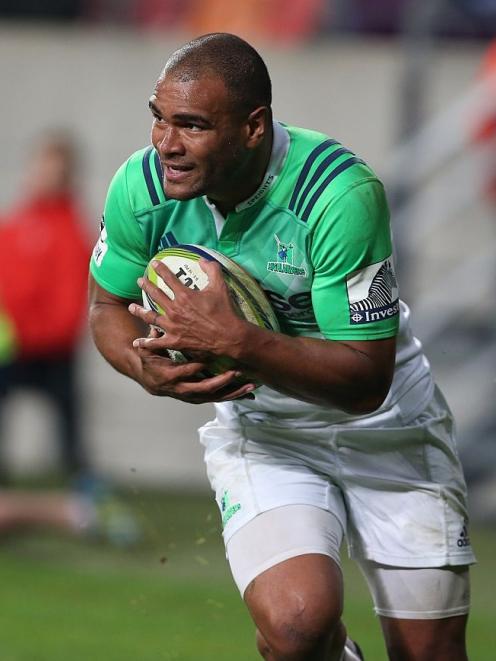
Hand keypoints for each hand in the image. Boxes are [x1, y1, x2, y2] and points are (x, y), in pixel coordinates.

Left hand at [129, 259, 256, 401]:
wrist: (228, 336)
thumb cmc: (224, 311)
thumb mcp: (220, 286)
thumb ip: (211, 270)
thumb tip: (202, 260)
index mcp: (184, 295)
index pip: (169, 278)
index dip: (161, 269)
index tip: (154, 263)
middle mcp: (174, 309)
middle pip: (156, 295)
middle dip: (146, 286)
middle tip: (139, 281)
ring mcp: (172, 326)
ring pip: (151, 317)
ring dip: (139, 311)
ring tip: (131, 307)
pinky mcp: (174, 341)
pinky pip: (157, 342)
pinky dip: (146, 342)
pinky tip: (137, 342)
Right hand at [135, 344, 255, 402]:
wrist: (150, 380)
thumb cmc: (151, 361)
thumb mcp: (147, 351)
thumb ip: (152, 340)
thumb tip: (155, 328)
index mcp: (170, 377)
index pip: (186, 371)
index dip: (198, 365)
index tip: (213, 357)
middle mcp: (183, 390)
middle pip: (205, 388)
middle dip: (222, 382)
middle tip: (237, 373)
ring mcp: (194, 396)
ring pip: (215, 397)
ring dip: (234, 393)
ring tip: (251, 387)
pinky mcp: (201, 398)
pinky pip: (219, 399)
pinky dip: (233, 396)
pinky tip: (248, 394)